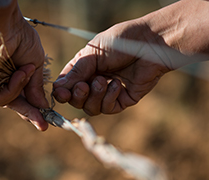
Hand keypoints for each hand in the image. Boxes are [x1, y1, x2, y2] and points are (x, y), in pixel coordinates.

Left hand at [0, 0, 48, 129]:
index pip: (18, 98)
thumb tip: (43, 107)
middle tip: (42, 123)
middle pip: (11, 103)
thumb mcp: (34, 65)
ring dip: (19, 89)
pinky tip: (17, 73)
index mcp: (8, 76)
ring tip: (25, 71)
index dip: (31, 110)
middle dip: (28, 112)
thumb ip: (35, 87)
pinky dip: (10, 88)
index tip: (44, 123)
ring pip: (4, 102)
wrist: (4, 25)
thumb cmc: (20, 38)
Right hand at [53, 19, 170, 115]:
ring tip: (104, 81)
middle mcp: (94, 80)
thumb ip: (76, 72)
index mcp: (84, 68)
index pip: (66, 86)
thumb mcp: (93, 53)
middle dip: (78, 96)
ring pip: (91, 108)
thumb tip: (58, 89)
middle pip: (76, 100)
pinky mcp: (122, 100)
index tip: (62, 93)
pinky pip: (108, 109)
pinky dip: (109, 98)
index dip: (62, 93)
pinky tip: (117, 85)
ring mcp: (108, 92)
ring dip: (95, 96)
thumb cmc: (121, 42)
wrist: (150, 45)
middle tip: (84, 86)